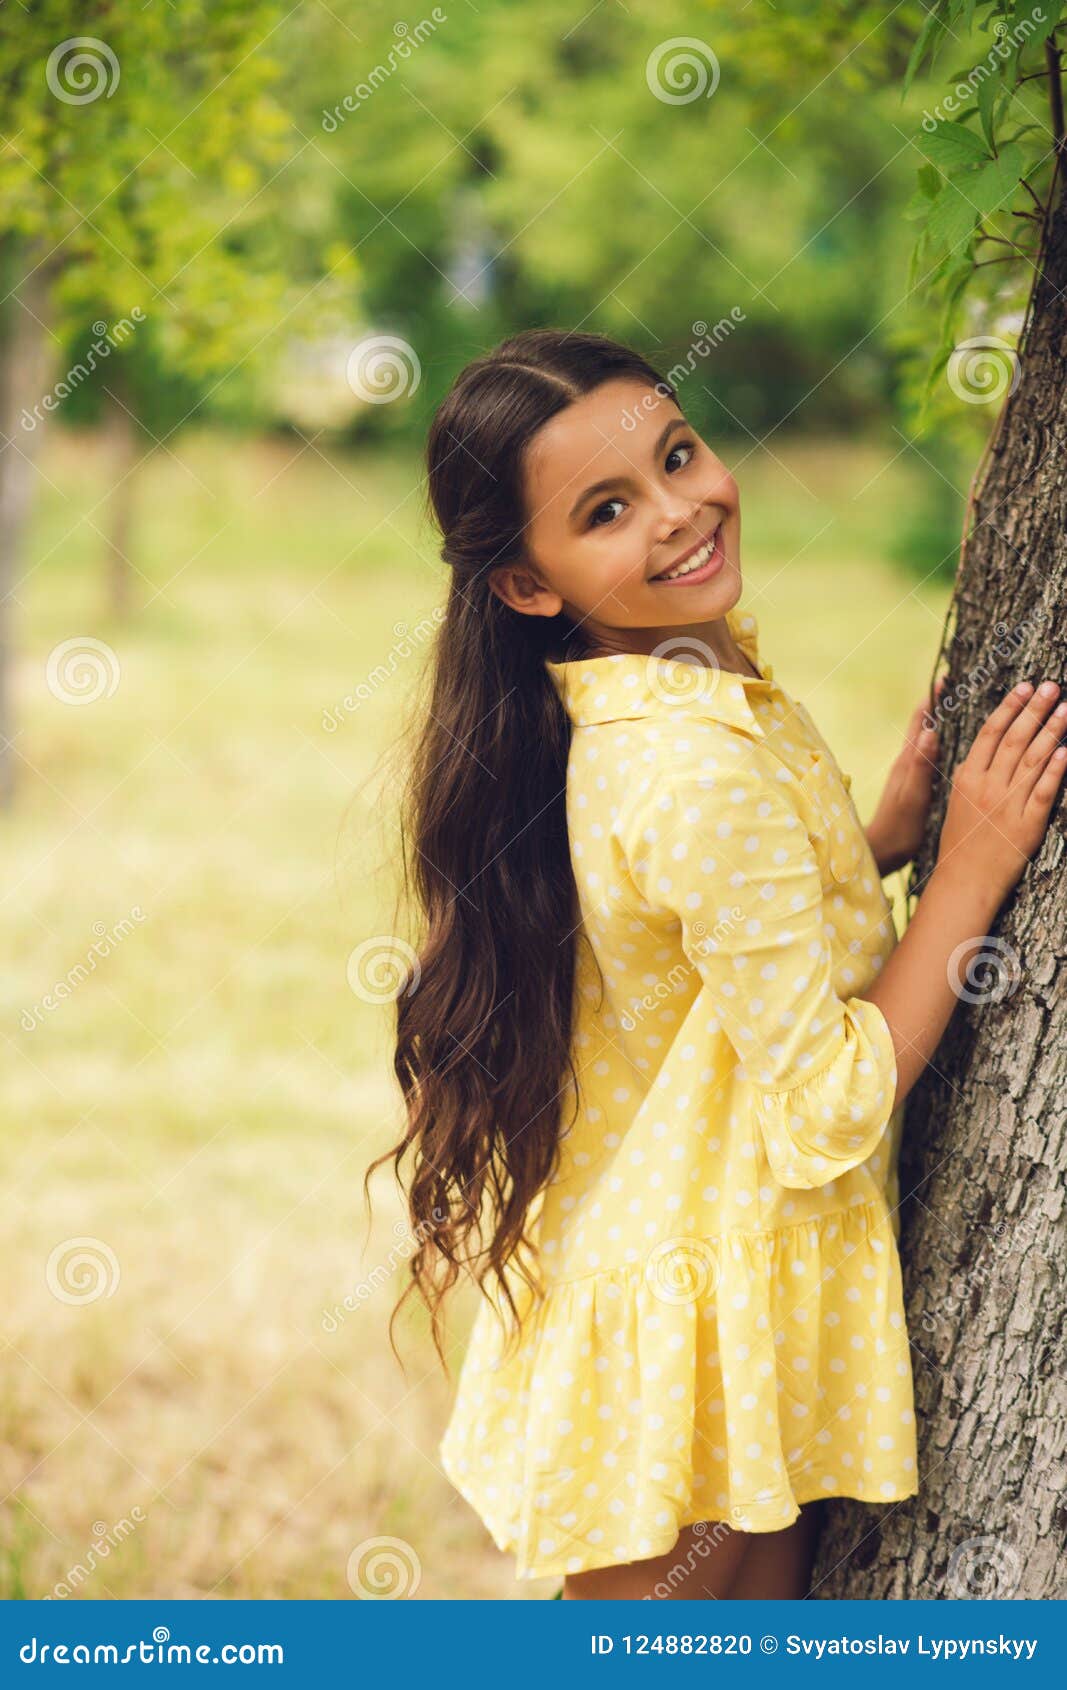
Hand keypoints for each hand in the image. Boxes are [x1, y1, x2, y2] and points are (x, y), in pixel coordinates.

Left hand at [865, 679, 943, 875]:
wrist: (880, 852)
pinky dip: (938, 742)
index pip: (920, 722)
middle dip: (937, 703)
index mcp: (907, 763)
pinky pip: (926, 755)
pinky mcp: (911, 785)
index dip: (932, 699)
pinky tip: (949, 746)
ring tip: (957, 706)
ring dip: (937, 720)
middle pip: (921, 725)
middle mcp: (905, 763)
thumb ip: (919, 768)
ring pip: (924, 738)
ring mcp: (907, 774)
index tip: (946, 676)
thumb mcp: (912, 799)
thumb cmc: (898, 830)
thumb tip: (928, 732)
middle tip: (956, 682)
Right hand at [937, 678, 1066, 899]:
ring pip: (1032, 760)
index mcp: (966, 778)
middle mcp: (987, 787)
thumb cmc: (960, 842)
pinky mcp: (1027, 825)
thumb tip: (987, 745)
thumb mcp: (957, 800)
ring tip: (1065, 708)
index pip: (990, 733)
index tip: (1024, 687)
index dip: (1009, 707)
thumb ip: (972, 772)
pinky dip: (1056, 770)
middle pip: (1014, 739)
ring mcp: (1007, 805)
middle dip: (1034, 709)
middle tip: (1051, 686)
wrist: (964, 881)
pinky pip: (1043, 792)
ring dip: (1051, 731)